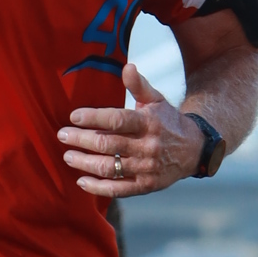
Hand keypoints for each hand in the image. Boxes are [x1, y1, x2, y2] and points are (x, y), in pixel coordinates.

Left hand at [60, 61, 203, 203]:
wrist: (194, 149)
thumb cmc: (167, 121)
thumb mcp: (157, 100)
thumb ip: (139, 85)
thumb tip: (127, 67)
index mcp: (148, 123)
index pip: (117, 120)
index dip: (93, 118)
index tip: (73, 116)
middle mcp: (147, 146)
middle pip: (109, 144)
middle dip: (82, 140)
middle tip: (62, 135)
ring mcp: (146, 168)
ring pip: (110, 167)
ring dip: (85, 163)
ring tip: (68, 156)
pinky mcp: (145, 186)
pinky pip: (118, 189)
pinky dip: (98, 187)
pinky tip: (81, 181)